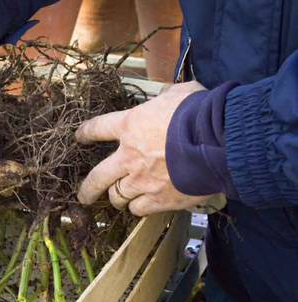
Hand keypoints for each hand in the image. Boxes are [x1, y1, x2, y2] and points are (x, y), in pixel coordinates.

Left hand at [75, 81, 212, 215]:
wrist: (221, 140)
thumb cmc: (202, 112)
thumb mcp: (181, 93)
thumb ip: (166, 97)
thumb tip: (166, 97)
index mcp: (131, 125)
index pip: (97, 128)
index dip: (86, 133)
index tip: (79, 138)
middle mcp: (129, 156)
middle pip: (97, 177)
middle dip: (87, 188)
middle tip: (83, 195)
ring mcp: (142, 180)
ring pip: (117, 196)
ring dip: (116, 198)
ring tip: (118, 200)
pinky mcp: (159, 199)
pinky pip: (138, 209)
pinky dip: (137, 208)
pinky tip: (141, 206)